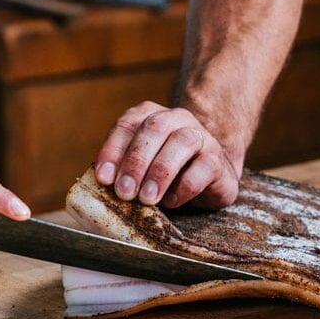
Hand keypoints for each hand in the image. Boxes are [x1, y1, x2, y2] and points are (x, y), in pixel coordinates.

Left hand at [94, 101, 241, 209]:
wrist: (209, 177)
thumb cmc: (166, 174)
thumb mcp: (140, 169)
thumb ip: (122, 171)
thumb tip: (102, 187)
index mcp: (149, 116)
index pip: (127, 125)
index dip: (113, 150)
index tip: (104, 178)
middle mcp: (176, 119)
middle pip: (154, 128)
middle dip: (136, 161)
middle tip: (125, 192)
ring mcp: (200, 136)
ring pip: (182, 142)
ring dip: (161, 172)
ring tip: (147, 198)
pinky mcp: (217, 159)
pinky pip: (203, 167)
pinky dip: (185, 186)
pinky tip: (172, 202)